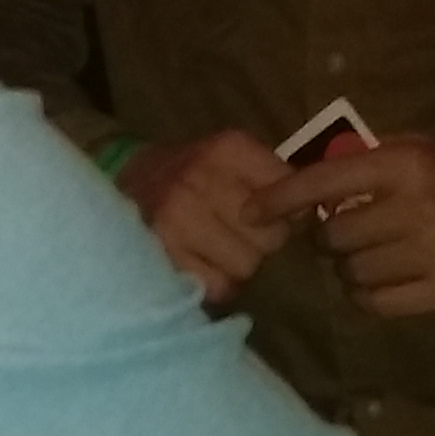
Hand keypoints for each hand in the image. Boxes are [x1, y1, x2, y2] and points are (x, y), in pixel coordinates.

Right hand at [119, 132, 290, 300]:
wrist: (125, 182)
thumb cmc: (191, 174)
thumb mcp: (230, 159)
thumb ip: (273, 180)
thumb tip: (308, 216)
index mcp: (227, 149)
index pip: (288, 191)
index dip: (287, 212)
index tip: (271, 216)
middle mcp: (200, 177)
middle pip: (271, 236)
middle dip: (263, 243)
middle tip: (238, 236)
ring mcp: (177, 216)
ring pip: (246, 265)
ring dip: (238, 266)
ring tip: (217, 252)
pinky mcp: (162, 253)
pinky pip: (218, 286)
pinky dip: (215, 283)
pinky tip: (201, 266)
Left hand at [256, 139, 434, 317]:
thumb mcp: (426, 150)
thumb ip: (371, 162)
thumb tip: (306, 183)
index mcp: (408, 164)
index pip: (325, 182)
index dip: (281, 199)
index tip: (250, 212)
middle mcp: (417, 206)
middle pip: (334, 237)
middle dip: (332, 238)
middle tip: (353, 233)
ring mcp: (434, 252)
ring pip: (353, 273)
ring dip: (353, 269)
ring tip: (380, 255)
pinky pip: (377, 303)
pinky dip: (371, 295)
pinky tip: (388, 280)